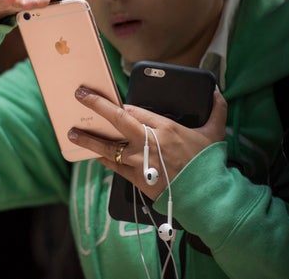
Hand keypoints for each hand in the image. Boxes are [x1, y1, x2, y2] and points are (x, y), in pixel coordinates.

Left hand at [69, 86, 227, 199]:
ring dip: (88, 138)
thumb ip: (216, 109)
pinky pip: (113, 166)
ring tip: (72, 132)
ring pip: (108, 146)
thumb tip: (216, 91)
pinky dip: (102, 159)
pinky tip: (91, 154)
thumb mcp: (215, 133)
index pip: (135, 110)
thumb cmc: (208, 164)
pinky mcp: (136, 178)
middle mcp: (148, 141)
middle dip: (96, 105)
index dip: (122, 106)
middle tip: (80, 95)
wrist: (204, 197)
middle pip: (117, 119)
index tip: (115, 104)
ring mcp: (139, 161)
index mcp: (165, 127)